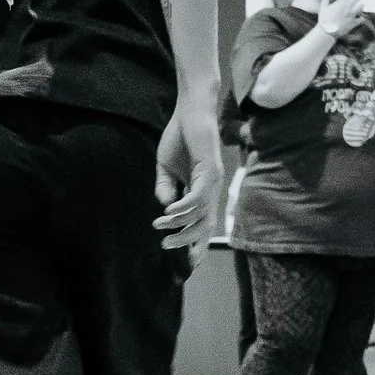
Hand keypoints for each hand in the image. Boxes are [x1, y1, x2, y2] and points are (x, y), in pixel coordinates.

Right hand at [152, 98, 220, 253]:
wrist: (190, 110)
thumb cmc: (179, 136)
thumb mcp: (165, 168)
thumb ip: (164, 187)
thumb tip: (164, 208)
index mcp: (202, 191)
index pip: (202, 224)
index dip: (195, 245)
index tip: (184, 265)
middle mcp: (211, 190)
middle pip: (205, 226)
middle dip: (188, 242)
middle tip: (167, 250)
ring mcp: (213, 181)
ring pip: (201, 214)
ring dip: (180, 225)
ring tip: (161, 229)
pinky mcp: (210, 170)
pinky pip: (198, 197)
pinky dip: (183, 208)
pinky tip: (169, 212)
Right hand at [315, 0, 363, 37]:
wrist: (328, 31)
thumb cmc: (324, 20)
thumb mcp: (323, 9)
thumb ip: (325, 0)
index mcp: (340, 5)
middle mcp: (347, 9)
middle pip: (355, 0)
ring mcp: (350, 16)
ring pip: (358, 9)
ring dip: (361, 7)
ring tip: (363, 5)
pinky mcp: (352, 23)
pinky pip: (359, 20)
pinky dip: (361, 19)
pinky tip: (362, 19)